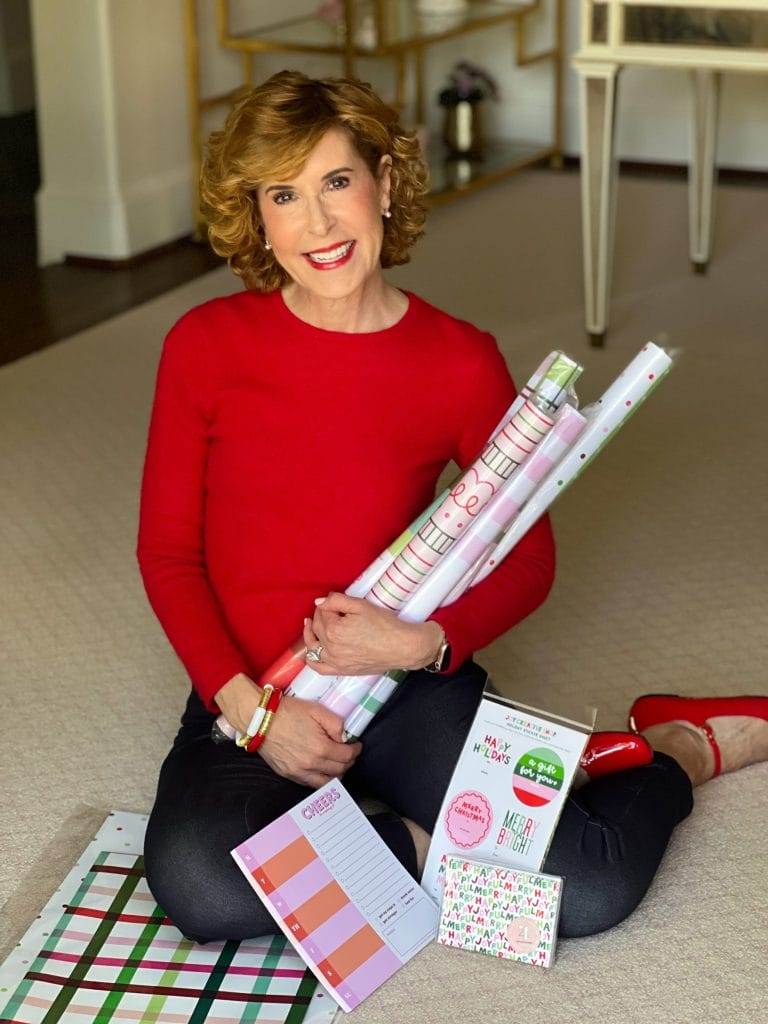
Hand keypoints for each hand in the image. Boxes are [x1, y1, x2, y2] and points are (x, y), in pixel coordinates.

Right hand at [259, 694, 362, 787]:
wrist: (260, 720)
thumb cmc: (287, 712)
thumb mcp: (316, 710)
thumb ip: (335, 724)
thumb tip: (344, 737)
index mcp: (321, 748)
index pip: (347, 756)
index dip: (356, 750)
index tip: (356, 745)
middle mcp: (311, 765)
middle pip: (339, 771)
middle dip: (348, 762)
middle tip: (349, 753)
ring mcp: (299, 772)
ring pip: (326, 782)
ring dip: (336, 774)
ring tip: (338, 764)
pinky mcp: (288, 774)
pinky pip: (310, 784)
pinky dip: (320, 779)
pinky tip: (322, 771)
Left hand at [303, 592, 442, 675]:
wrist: (402, 647)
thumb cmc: (385, 625)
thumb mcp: (361, 606)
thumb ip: (337, 600)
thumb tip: (319, 602)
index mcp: (334, 629)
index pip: (322, 612)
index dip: (327, 605)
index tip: (334, 602)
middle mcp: (331, 647)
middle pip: (317, 627)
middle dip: (320, 616)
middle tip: (329, 610)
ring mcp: (335, 661)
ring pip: (313, 646)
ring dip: (310, 634)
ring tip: (311, 625)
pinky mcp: (341, 671)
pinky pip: (318, 667)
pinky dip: (312, 659)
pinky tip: (312, 651)